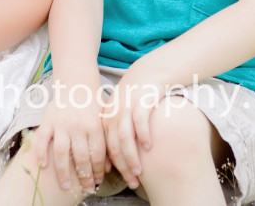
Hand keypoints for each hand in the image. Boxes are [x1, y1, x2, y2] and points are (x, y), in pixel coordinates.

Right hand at [29, 79, 106, 192]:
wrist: (76, 81)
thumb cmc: (93, 102)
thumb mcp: (104, 119)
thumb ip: (106, 141)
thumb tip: (108, 167)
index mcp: (94, 125)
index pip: (97, 154)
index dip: (98, 171)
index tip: (98, 181)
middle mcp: (78, 126)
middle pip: (81, 157)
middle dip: (85, 177)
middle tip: (87, 189)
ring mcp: (61, 124)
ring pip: (62, 153)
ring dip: (64, 172)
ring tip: (66, 186)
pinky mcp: (48, 121)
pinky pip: (43, 140)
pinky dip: (41, 154)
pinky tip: (43, 167)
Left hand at [101, 69, 164, 189]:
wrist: (147, 73)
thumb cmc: (134, 97)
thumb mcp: (119, 113)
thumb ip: (115, 134)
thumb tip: (112, 162)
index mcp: (105, 119)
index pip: (105, 148)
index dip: (112, 167)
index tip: (122, 179)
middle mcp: (113, 114)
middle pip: (114, 146)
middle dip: (123, 167)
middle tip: (132, 182)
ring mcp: (126, 108)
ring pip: (125, 138)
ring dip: (132, 156)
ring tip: (139, 171)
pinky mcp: (141, 101)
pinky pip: (140, 122)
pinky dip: (143, 135)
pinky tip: (149, 147)